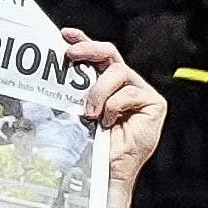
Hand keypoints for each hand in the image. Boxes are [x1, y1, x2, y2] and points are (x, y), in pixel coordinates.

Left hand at [62, 30, 167, 188]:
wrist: (108, 172)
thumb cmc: (92, 147)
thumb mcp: (76, 115)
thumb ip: (73, 94)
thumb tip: (52, 74)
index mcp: (106, 85)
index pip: (96, 57)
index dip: (83, 42)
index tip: (65, 35)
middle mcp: (124, 84)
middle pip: (110, 54)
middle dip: (89, 49)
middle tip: (70, 54)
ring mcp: (140, 92)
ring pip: (117, 73)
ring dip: (98, 91)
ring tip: (91, 113)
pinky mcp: (154, 103)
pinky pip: (129, 93)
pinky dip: (114, 107)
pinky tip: (109, 122)